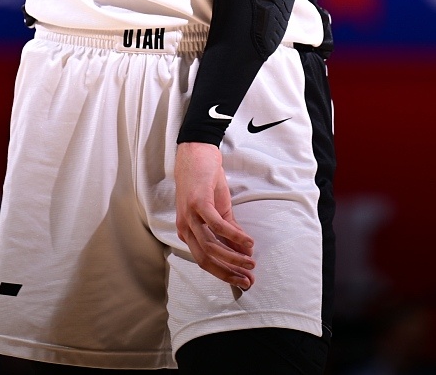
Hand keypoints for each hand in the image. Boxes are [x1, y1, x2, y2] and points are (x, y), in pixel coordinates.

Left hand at [174, 142, 255, 289]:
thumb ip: (229, 232)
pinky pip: (217, 225)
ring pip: (211, 246)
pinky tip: (247, 242)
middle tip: (248, 279)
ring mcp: (190, 216)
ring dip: (233, 257)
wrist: (197, 154)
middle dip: (228, 272)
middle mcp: (184, 228)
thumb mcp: (219, 210)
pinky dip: (234, 236)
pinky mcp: (198, 203)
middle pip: (206, 259)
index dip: (224, 274)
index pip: (205, 261)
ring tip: (251, 262)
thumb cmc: (205, 182)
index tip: (242, 282)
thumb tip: (243, 253)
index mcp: (187, 232)